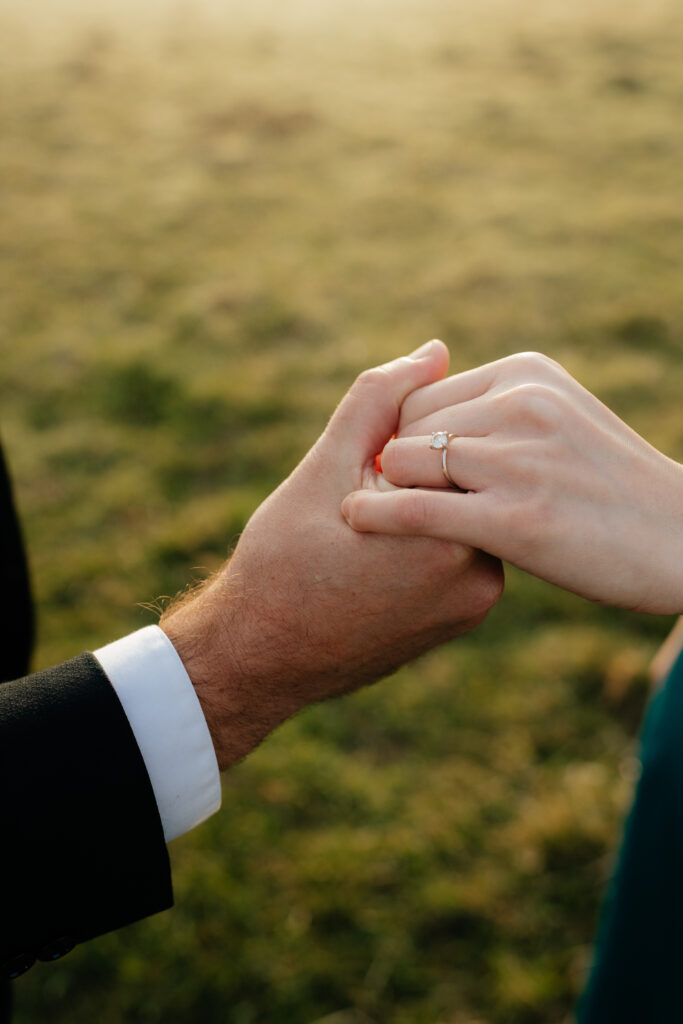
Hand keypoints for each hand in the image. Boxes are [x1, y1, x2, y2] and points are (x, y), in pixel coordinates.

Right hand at [161, 341, 502, 769]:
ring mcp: (477, 603)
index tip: (365, 465)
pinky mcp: (467, 616)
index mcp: (446, 536)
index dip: (403, 437)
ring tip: (364, 528)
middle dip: (417, 469)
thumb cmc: (281, 561)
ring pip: (464, 512)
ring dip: (425, 499)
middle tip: (362, 495)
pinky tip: (380, 552)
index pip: (452, 443)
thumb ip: (380, 401)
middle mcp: (479, 576)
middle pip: (464, 479)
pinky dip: (430, 534)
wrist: (262, 656)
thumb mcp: (325, 468)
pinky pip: (461, 549)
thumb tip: (435, 349)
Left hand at [342, 351, 682, 614]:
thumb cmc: (610, 487)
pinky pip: (415, 508)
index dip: (405, 439)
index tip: (407, 474)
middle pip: (408, 428)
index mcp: (527, 373)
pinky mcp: (515, 519)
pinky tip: (356, 519)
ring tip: (402, 521)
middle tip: (401, 502)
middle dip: (399, 467)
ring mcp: (519, 460)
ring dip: (393, 492)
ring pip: (404, 462)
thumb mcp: (560, 417)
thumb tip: (427, 385)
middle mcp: (521, 403)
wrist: (680, 541)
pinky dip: (375, 514)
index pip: (422, 397)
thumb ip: (498, 405)